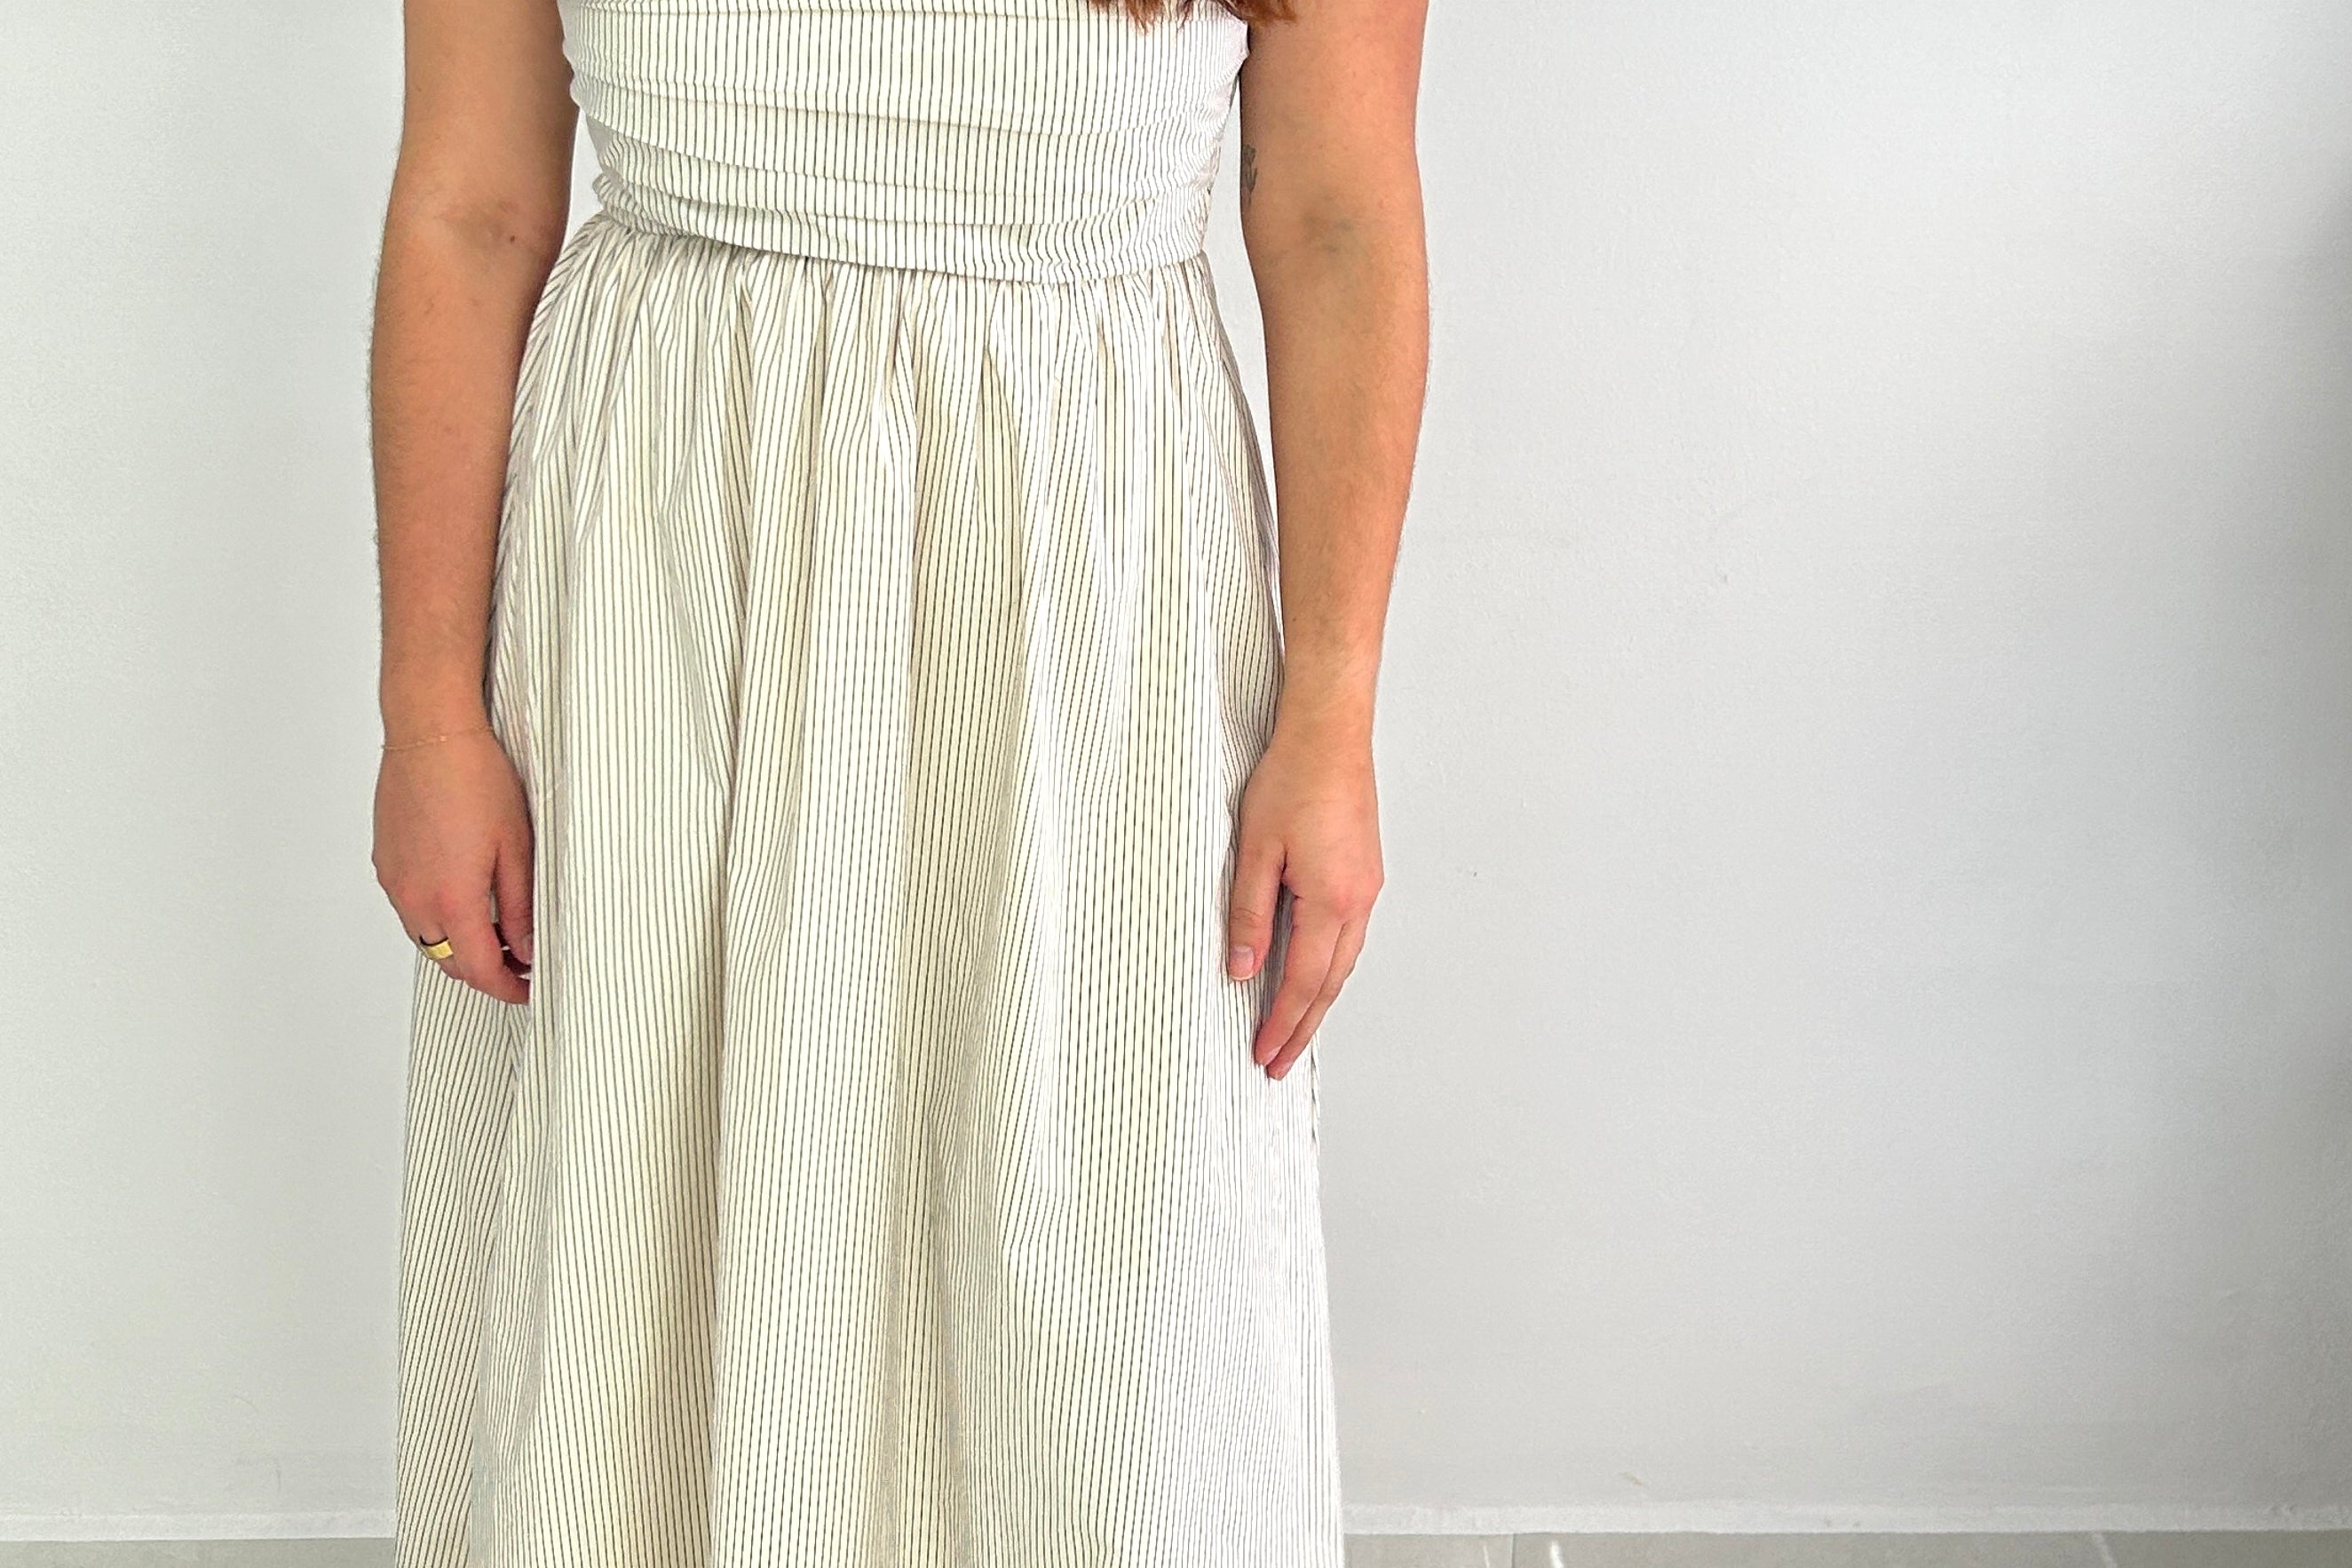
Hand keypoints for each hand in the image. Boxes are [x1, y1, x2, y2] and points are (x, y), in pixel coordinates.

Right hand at [372, 726, 534, 1004]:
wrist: (430, 735)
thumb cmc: (476, 779)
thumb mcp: (516, 848)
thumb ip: (521, 907)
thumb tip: (527, 949)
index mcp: (452, 899)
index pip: (479, 969)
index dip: (508, 988)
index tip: (529, 989)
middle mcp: (415, 898)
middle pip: (449, 962)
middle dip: (485, 971)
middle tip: (520, 962)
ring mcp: (395, 882)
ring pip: (427, 939)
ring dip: (460, 946)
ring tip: (498, 931)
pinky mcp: (385, 863)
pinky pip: (411, 910)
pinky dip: (438, 919)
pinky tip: (464, 897)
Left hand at [1225, 728, 1383, 1080]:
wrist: (1330, 733)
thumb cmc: (1292, 778)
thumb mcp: (1254, 850)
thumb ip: (1248, 914)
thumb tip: (1243, 969)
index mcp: (1331, 900)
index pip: (1304, 982)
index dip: (1283, 1024)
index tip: (1265, 1055)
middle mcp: (1358, 900)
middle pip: (1331, 984)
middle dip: (1303, 1027)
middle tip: (1279, 1063)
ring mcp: (1367, 887)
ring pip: (1344, 963)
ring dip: (1318, 1000)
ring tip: (1294, 1031)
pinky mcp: (1366, 873)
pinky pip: (1349, 937)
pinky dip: (1330, 968)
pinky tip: (1314, 975)